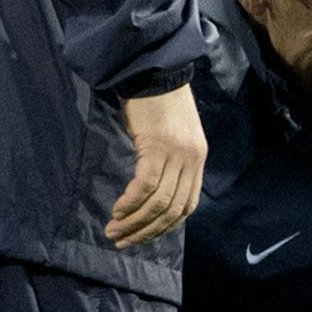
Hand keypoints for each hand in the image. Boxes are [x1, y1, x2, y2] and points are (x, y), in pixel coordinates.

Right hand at [108, 85, 206, 248]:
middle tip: (122, 240)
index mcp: (198, 160)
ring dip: (134, 221)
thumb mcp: (174, 137)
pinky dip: (131, 202)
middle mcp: (192, 160)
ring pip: (158, 201)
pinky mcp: (158, 146)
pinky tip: (117, 209)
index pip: (187, 207)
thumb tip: (152, 193)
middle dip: (146, 231)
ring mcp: (177, 154)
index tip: (143, 236)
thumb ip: (171, 163)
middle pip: (172, 210)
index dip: (165, 227)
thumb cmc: (159, 103)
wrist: (156, 71)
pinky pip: (145, 184)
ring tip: (114, 230)